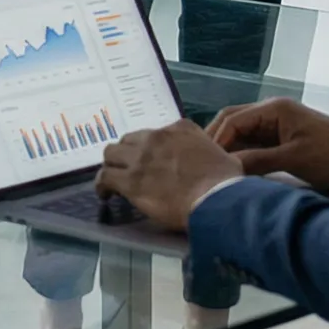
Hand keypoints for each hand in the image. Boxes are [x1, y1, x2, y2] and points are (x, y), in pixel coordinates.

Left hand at [97, 121, 243, 231]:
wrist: (216, 199)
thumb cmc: (226, 182)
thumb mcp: (224, 156)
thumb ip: (209, 153)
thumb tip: (212, 163)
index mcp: (180, 129)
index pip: (155, 133)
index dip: (150, 147)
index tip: (151, 159)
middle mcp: (156, 138)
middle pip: (128, 140)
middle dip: (126, 154)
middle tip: (129, 168)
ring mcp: (141, 158)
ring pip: (111, 155)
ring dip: (112, 166)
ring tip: (113, 179)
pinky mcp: (130, 180)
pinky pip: (105, 178)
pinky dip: (102, 185)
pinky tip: (105, 194)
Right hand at [205, 97, 328, 191]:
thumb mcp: (293, 160)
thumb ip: (256, 161)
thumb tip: (225, 169)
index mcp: (273, 109)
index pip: (232, 120)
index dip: (215, 141)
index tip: (205, 163)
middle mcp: (273, 112)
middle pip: (233, 123)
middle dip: (217, 142)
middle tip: (204, 166)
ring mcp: (279, 125)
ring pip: (243, 135)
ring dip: (231, 151)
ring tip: (217, 171)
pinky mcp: (285, 139)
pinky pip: (256, 145)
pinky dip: (245, 156)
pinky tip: (237, 172)